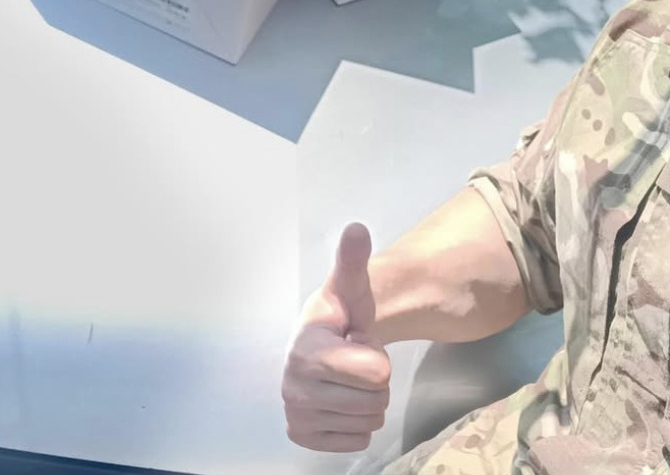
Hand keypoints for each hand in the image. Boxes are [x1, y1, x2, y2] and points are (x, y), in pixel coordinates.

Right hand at [282, 223, 391, 452]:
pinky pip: (357, 441)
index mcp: (306, 349)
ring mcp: (296, 415)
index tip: (355, 340)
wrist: (324, 343)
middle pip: (375, 399)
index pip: (373, 373)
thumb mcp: (351, 287)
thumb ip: (353, 260)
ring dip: (369, 400)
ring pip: (369, 421)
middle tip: (357, 360)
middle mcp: (293, 387)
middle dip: (375, 380)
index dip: (375, 356)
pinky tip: (343, 400)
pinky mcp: (303, 437)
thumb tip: (356, 229)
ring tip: (350, 378)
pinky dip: (358, 423)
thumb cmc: (340, 315)